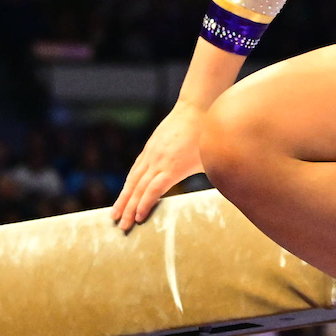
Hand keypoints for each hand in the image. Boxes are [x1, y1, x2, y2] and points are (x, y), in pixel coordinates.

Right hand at [112, 101, 206, 231]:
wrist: (196, 109)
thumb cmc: (208, 137)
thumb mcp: (210, 161)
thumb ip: (208, 179)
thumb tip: (220, 195)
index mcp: (173, 167)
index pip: (152, 190)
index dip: (143, 205)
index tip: (137, 220)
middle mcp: (158, 161)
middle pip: (138, 188)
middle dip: (128, 209)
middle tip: (121, 227)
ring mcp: (151, 154)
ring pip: (133, 179)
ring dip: (123, 198)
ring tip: (115, 213)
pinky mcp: (150, 148)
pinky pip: (136, 168)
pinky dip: (129, 183)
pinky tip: (125, 192)